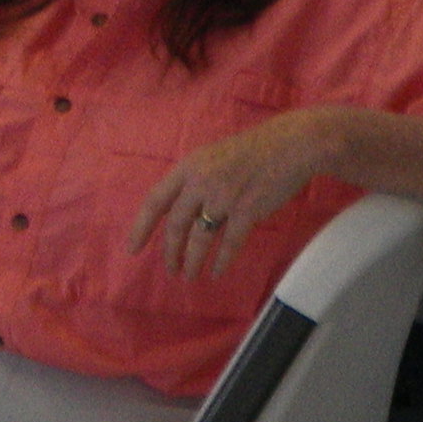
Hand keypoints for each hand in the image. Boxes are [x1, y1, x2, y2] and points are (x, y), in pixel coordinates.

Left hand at [129, 109, 344, 283]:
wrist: (290, 146)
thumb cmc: (251, 152)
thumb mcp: (211, 158)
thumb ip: (192, 181)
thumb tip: (176, 210)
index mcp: (188, 167)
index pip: (155, 201)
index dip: (141, 227)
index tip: (132, 249)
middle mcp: (201, 182)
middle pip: (176, 225)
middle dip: (170, 252)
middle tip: (170, 269)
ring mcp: (224, 197)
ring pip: (199, 238)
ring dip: (192, 261)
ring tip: (189, 276)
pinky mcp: (248, 210)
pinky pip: (229, 243)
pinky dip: (221, 261)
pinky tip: (216, 272)